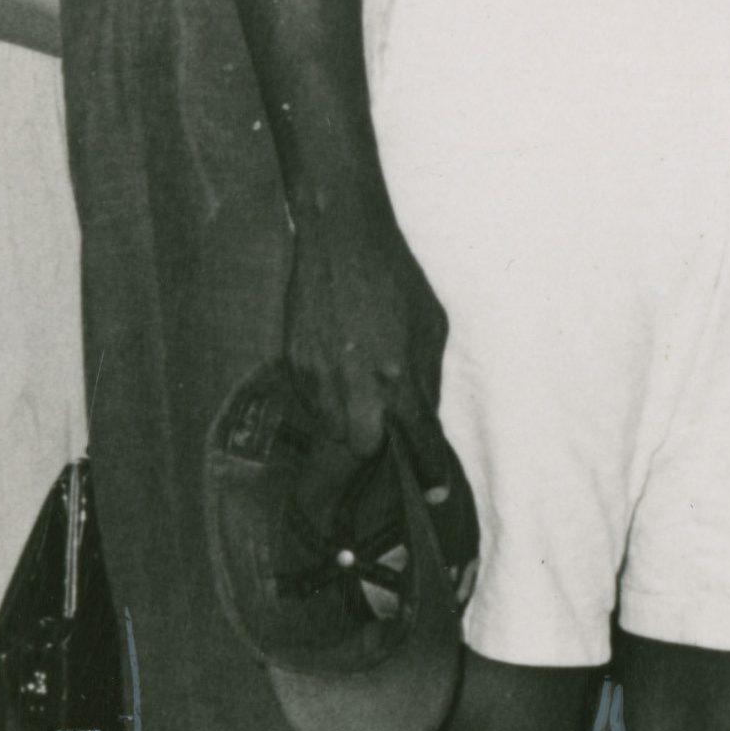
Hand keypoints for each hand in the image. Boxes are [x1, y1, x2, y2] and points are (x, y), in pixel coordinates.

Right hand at [276, 189, 446, 470]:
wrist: (339, 238)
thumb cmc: (395, 278)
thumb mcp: (432, 325)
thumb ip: (428, 376)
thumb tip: (424, 412)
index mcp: (398, 376)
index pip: (418, 443)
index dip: (429, 473)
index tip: (435, 492)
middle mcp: (356, 385)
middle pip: (363, 449)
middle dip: (376, 442)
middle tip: (385, 417)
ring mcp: (319, 377)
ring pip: (333, 427)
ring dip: (349, 418)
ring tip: (358, 382)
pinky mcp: (294, 364)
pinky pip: (313, 401)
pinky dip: (327, 394)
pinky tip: (337, 361)